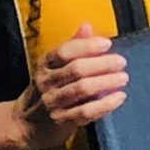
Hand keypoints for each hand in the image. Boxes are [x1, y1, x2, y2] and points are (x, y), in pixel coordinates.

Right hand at [0, 23, 127, 149]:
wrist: (26, 124)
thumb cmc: (48, 89)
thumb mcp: (53, 66)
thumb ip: (72, 46)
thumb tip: (87, 26)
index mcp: (45, 63)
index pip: (65, 51)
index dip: (87, 46)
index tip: (107, 44)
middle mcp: (46, 81)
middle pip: (76, 69)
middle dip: (102, 64)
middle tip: (121, 62)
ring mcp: (53, 102)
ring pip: (82, 90)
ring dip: (106, 82)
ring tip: (123, 78)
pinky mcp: (61, 122)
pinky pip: (85, 112)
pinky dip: (104, 105)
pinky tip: (118, 98)